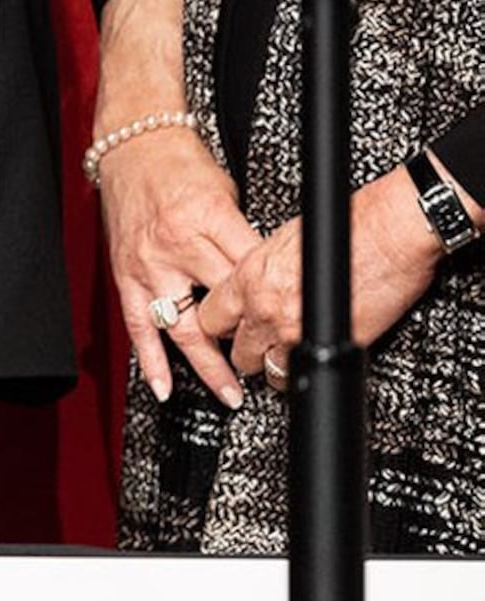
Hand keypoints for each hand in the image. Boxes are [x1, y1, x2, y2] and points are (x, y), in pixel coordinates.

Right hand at [93, 124, 256, 401]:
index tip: (293, 329)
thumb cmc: (181, 167)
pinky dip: (150, 360)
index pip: (250, 275)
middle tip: (271, 370)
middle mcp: (176, 246)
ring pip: (179, 326)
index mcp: (208, 221)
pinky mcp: (125, 275)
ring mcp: (148, 265)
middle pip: (220, 308)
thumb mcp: (227, 197)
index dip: (273, 305)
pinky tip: (163, 386)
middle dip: (247, 342)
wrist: (132, 148)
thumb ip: (243, 240)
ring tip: (229, 393)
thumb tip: (272, 279)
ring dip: (206, 364)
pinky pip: (137, 325)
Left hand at [193, 164, 449, 390]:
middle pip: (237, 351)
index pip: (211, 316)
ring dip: (276, 367)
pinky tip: (312, 363)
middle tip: (259, 350)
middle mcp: (264, 305)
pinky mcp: (328, 345)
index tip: (229, 330)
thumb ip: (266, 268)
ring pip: (268, 370)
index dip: (221, 327)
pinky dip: (307, 373)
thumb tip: (261, 284)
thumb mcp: (286, 241)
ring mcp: (294, 330)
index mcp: (250, 275)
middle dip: (248, 352)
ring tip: (286, 360)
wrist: (390, 234)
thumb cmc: (348, 227)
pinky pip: (304, 373)